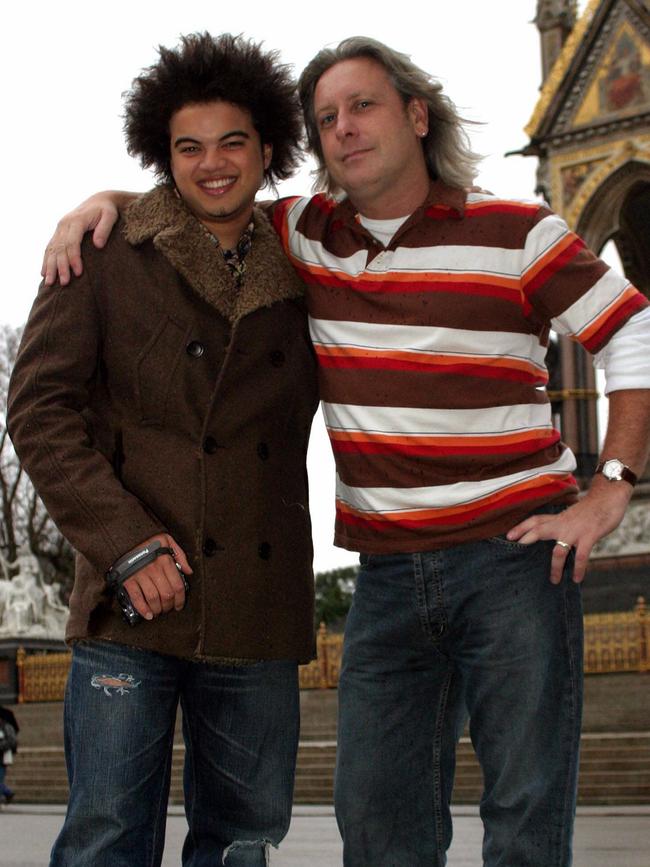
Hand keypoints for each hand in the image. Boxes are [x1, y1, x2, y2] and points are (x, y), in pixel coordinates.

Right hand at [41, 193, 121, 286]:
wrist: (99, 200)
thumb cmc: (107, 210)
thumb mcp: (110, 216)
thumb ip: (104, 229)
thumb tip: (98, 245)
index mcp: (76, 220)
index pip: (72, 242)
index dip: (74, 258)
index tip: (78, 272)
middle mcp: (64, 224)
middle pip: (60, 248)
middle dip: (61, 266)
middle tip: (64, 283)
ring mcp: (60, 228)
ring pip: (52, 249)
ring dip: (50, 266)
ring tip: (50, 283)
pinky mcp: (59, 232)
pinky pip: (50, 247)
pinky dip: (46, 260)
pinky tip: (44, 273)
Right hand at [121, 533, 192, 620]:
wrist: (125, 539)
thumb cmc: (149, 541)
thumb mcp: (168, 541)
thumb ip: (180, 555)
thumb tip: (189, 571)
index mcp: (165, 560)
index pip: (178, 586)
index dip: (181, 599)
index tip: (179, 605)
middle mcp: (154, 569)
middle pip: (166, 594)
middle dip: (169, 606)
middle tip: (168, 609)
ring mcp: (140, 575)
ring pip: (153, 598)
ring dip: (158, 609)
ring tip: (159, 612)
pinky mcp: (128, 580)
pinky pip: (136, 598)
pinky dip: (142, 609)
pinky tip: (148, 615)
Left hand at [506, 480, 631, 583]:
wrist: (609, 497)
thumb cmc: (591, 508)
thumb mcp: (572, 514)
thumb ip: (562, 524)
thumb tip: (554, 536)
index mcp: (558, 518)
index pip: (536, 520)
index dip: (521, 527)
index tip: (508, 535)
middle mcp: (563, 523)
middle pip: (539, 530)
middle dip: (527, 538)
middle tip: (516, 551)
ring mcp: (575, 530)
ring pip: (558, 550)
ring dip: (555, 567)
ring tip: (553, 581)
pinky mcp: (589, 536)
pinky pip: (581, 555)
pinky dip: (578, 568)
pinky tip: (576, 578)